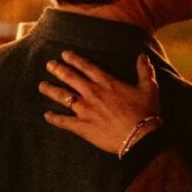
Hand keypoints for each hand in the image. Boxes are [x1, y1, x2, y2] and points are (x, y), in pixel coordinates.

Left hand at [41, 50, 161, 155]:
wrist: (140, 137)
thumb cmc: (146, 112)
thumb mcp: (149, 88)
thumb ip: (145, 71)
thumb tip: (143, 56)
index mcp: (107, 83)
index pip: (87, 67)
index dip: (75, 59)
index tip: (64, 54)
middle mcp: (93, 93)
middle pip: (70, 78)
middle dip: (58, 69)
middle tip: (49, 64)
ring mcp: (86, 110)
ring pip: (63, 97)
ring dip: (51, 90)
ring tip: (42, 85)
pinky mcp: (83, 127)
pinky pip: (63, 121)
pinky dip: (54, 118)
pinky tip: (46, 115)